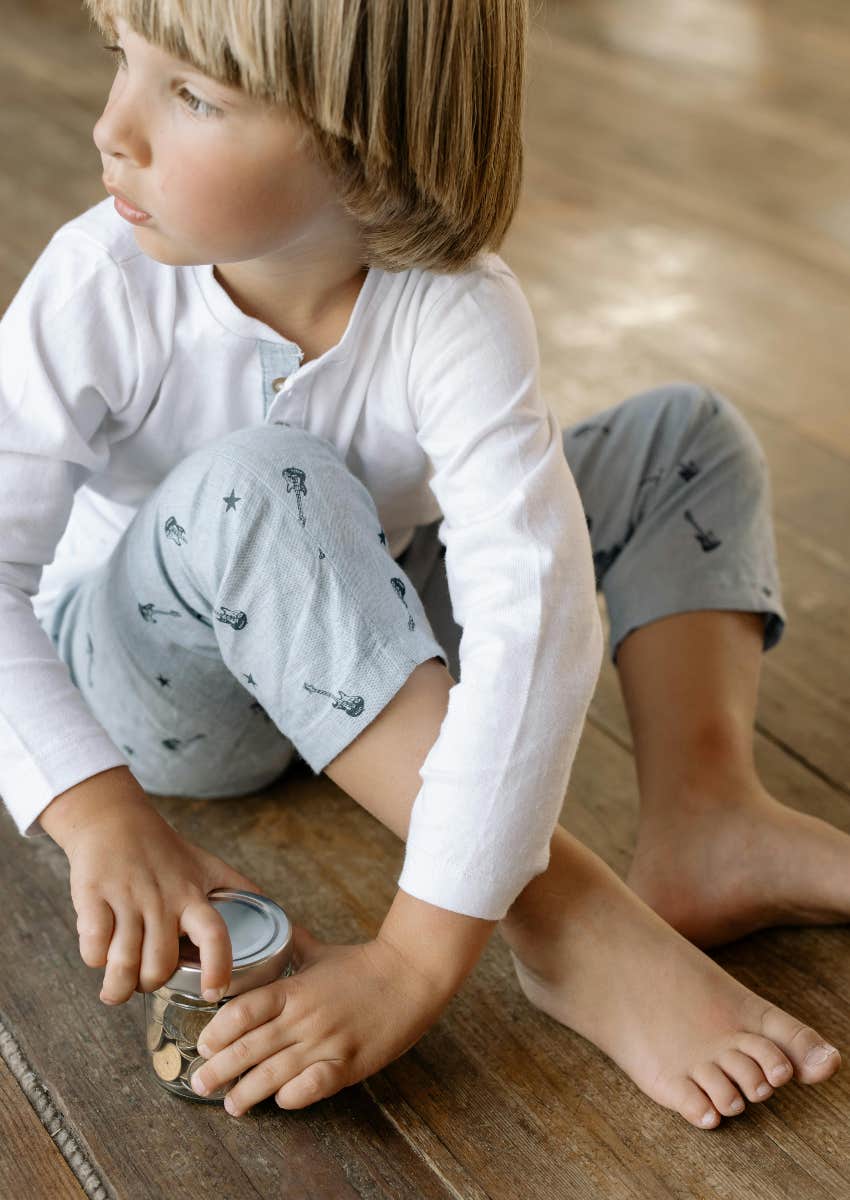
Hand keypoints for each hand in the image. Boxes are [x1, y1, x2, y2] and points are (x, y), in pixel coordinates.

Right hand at [63, 798, 263, 1004]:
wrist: (113, 819)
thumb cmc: (164, 850)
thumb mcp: (207, 866)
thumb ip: (238, 889)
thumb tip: (275, 910)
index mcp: (192, 895)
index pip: (214, 934)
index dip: (218, 966)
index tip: (214, 992)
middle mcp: (162, 898)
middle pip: (160, 963)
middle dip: (151, 984)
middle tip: (146, 982)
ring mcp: (127, 898)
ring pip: (124, 963)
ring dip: (118, 986)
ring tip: (116, 989)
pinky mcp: (93, 895)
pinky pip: (93, 946)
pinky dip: (94, 960)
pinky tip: (98, 956)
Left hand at [189, 925, 457, 1114]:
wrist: (411, 975)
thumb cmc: (365, 963)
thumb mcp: (322, 951)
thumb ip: (294, 945)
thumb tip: (274, 928)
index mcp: (295, 989)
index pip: (244, 1011)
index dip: (218, 1030)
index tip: (204, 1044)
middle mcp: (305, 1018)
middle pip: (250, 1048)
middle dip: (218, 1069)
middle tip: (198, 1083)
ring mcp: (326, 1043)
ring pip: (274, 1075)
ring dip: (247, 1092)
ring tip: (231, 1104)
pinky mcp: (349, 1065)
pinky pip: (312, 1088)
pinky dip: (292, 1097)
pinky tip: (279, 1101)